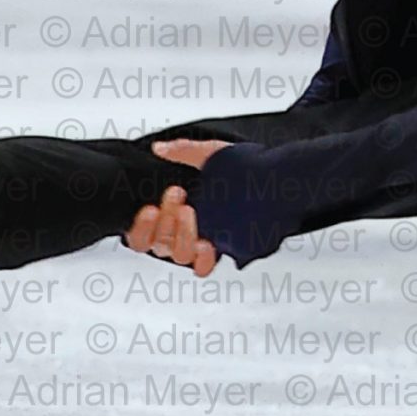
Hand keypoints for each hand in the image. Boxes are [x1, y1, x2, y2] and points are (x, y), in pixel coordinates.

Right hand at [124, 138, 230, 276]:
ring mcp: (200, 241)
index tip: (151, 207)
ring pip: (177, 255)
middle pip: (158, 243)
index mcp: (171, 210)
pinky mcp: (219, 250)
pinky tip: (207, 244)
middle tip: (178, 195)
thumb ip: (183, 151)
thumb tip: (160, 148)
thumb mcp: (210, 154)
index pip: (141, 233)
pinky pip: (202, 267)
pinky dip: (202, 259)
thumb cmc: (243, 168)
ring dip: (181, 234)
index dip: (141, 225)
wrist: (275, 181)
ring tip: (192, 212)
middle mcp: (182, 229)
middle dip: (165, 218)